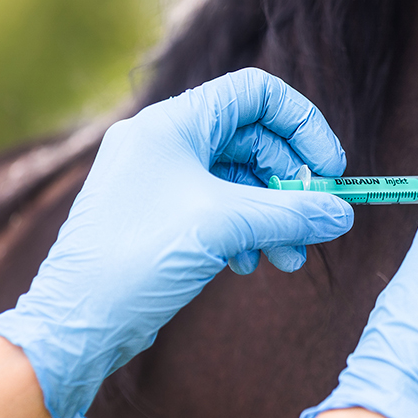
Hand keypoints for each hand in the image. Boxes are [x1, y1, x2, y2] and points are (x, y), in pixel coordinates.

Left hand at [0, 68, 353, 417]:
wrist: (75, 323)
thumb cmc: (137, 259)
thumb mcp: (224, 228)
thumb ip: (290, 213)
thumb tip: (342, 214)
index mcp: (173, 123)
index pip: (255, 94)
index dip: (302, 125)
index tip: (330, 169)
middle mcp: (165, 141)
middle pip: (253, 140)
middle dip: (291, 184)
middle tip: (317, 223)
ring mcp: (160, 179)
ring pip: (239, 181)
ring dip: (273, 216)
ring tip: (289, 258)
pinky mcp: (160, 214)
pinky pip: (218, 208)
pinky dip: (245, 230)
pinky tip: (249, 263)